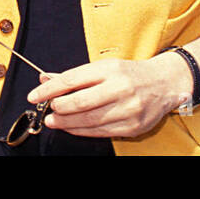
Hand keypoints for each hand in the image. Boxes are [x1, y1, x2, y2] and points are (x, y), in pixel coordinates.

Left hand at [26, 55, 191, 138]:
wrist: (165, 83)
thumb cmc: (130, 74)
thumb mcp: (104, 67)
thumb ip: (75, 75)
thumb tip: (45, 79)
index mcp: (110, 68)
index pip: (72, 79)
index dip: (49, 89)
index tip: (34, 95)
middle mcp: (120, 87)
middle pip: (80, 102)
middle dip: (58, 109)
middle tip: (47, 111)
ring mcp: (128, 108)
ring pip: (89, 120)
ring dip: (67, 123)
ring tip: (55, 121)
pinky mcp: (133, 126)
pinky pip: (101, 132)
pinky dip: (82, 130)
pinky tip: (73, 127)